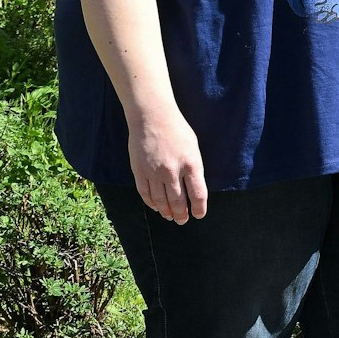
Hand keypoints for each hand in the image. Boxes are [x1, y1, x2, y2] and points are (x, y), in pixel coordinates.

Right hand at [127, 109, 206, 223]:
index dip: (199, 208)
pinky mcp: (139, 171)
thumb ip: (193, 169)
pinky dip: (151, 203)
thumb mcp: (193, 148)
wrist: (152, 117)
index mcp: (191, 164)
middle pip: (178, 201)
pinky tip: (156, 207)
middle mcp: (172, 170)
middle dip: (182, 214)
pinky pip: (145, 193)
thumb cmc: (177, 131)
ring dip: (166, 212)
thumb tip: (193, 190)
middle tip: (183, 220)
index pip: (198, 194)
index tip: (198, 215)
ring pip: (160, 201)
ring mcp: (154, 172)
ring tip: (170, 216)